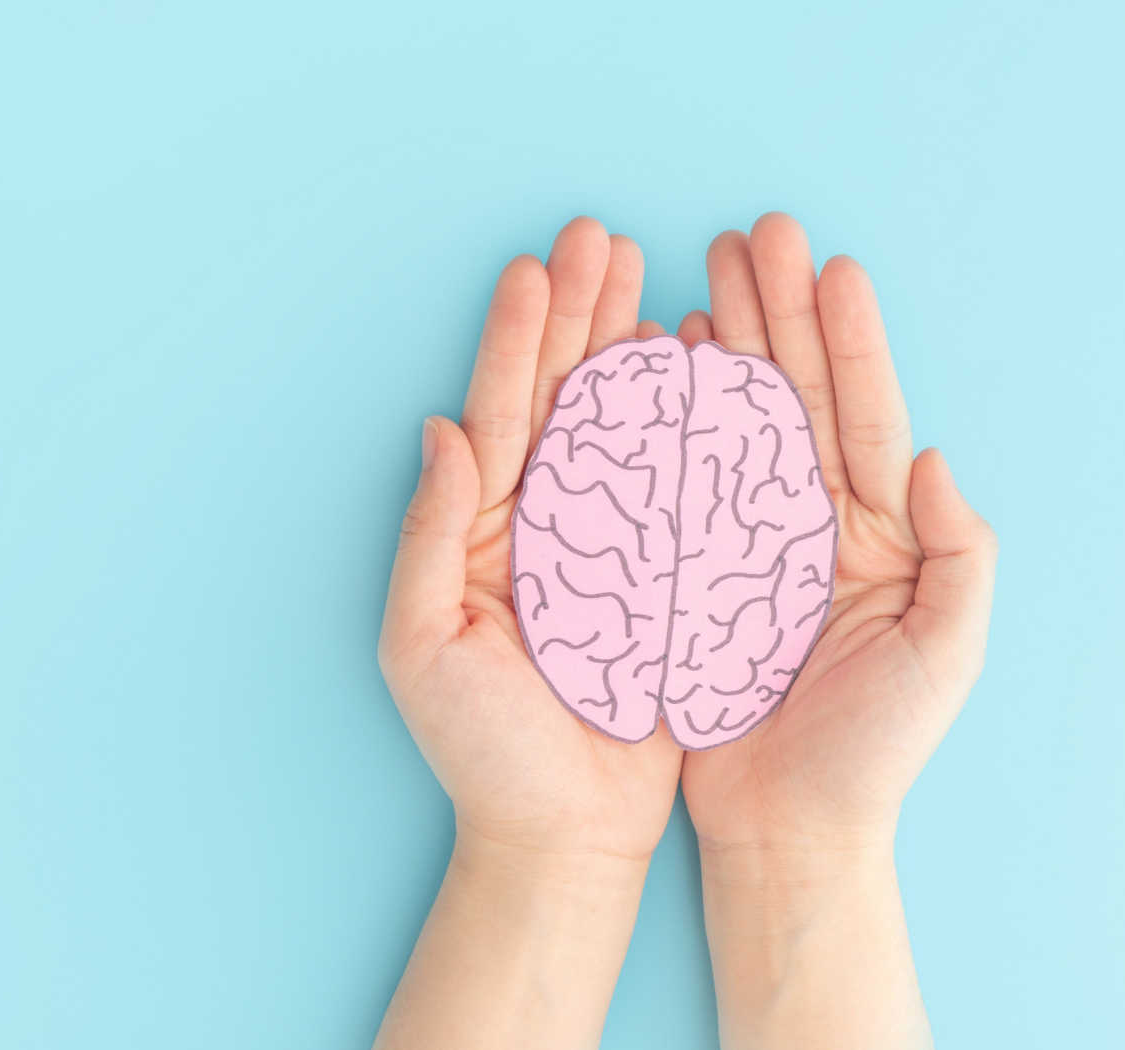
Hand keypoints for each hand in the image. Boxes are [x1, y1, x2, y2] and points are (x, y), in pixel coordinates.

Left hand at [378, 217, 681, 864]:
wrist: (563, 832)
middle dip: (579, 316)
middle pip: (563, 398)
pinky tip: (698, 369)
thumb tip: (439, 430)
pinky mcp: (663, 577)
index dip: (517, 337)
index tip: (537, 266)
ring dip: (630, 348)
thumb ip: (432, 535)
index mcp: (484, 532)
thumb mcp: (426, 643)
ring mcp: (608, 545)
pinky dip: (686, 422)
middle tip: (601, 239)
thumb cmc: (483, 751)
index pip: (501, 412)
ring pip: (622, 426)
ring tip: (649, 277)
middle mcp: (547, 524)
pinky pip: (677, 484)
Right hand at [676, 214, 997, 1049]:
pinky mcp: (696, 569)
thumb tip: (940, 460)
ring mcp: (754, 540)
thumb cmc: (873, 753)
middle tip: (761, 234)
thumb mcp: (946, 656)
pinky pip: (684, 478)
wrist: (789, 831)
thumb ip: (961, 556)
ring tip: (708, 268)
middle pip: (801, 397)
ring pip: (741, 421)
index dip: (854, 342)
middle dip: (783, 314)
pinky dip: (676, 415)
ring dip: (730, 343)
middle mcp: (818, 523)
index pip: (869, 419)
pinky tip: (665, 359)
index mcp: (883, 536)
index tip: (835, 269)